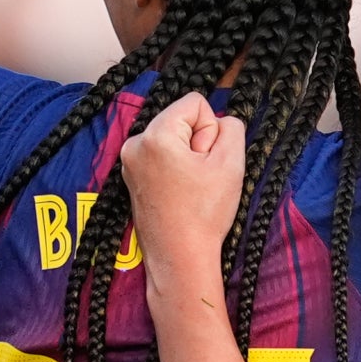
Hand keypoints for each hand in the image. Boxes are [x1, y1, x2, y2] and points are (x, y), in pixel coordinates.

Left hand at [118, 92, 246, 271]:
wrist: (180, 258)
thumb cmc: (204, 213)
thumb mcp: (232, 162)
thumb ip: (231, 127)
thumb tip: (219, 122)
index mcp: (155, 134)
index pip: (195, 102)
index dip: (210, 129)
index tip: (207, 160)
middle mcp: (134, 143)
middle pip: (181, 120)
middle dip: (197, 143)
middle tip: (200, 178)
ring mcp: (129, 162)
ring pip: (173, 139)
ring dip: (187, 158)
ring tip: (189, 188)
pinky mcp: (131, 178)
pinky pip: (162, 157)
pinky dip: (174, 169)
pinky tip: (180, 194)